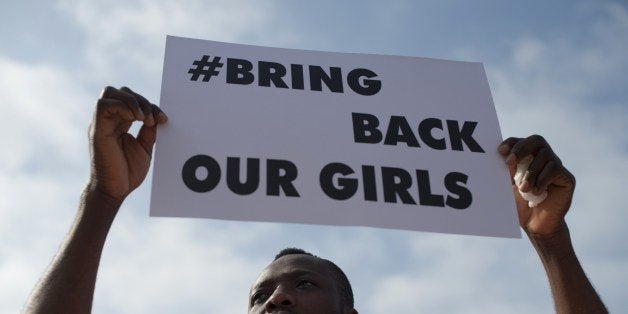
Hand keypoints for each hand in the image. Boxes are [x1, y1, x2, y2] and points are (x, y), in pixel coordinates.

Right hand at [87, 86, 167, 202]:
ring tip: (143, 118)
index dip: (149, 105)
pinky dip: (122, 106)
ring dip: (131, 100)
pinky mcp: (97, 130)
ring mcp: (101, 124)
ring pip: (110, 92)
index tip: (163, 119)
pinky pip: (103, 105)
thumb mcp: (144, 147)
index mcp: (119, 123)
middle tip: (152, 118)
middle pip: (120, 91)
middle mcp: (108, 121)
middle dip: (140, 99)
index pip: (131, 100)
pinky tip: (134, 120)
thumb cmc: (128, 172)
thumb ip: (149, 130)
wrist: (115, 191)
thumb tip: (157, 116)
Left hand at [498, 135, 574, 234]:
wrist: (535, 225)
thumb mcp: (509, 185)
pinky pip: (554, 169)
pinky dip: (542, 180)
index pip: (521, 141)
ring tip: (524, 189)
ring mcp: (556, 166)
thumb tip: (503, 155)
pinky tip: (537, 193)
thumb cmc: (519, 204)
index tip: (501, 152)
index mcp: (527, 157)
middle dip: (521, 149)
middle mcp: (543, 158)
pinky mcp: (566, 178)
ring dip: (530, 172)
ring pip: (545, 155)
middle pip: (536, 140)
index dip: (511, 143)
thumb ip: (508, 169)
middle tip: (510, 163)